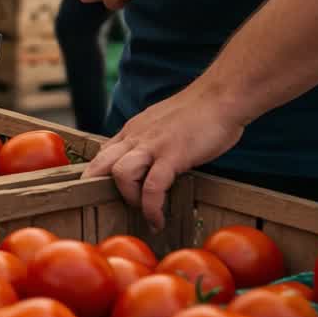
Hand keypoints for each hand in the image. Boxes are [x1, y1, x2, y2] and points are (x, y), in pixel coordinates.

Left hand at [83, 83, 245, 231]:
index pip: (102, 154)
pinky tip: (157, 220)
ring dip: (129, 198)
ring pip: (120, 174)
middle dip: (96, 189)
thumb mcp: (162, 123)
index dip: (97, 176)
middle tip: (107, 208)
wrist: (221, 96)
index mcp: (133, 130)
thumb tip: (148, 158)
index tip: (100, 194)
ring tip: (143, 210)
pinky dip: (151, 208)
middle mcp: (136, 137)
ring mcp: (153, 146)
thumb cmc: (199, 111)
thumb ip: (150, 138)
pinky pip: (153, 187)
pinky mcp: (172, 155)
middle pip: (100, 164)